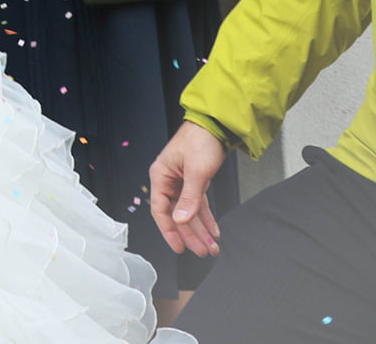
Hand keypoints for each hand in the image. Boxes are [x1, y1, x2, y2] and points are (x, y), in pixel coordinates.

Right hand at [150, 120, 228, 257]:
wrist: (214, 125)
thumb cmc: (200, 141)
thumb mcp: (196, 171)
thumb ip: (189, 197)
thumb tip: (180, 220)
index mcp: (161, 176)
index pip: (160, 210)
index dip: (169, 231)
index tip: (179, 248)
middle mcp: (169, 181)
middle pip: (177, 215)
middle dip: (191, 235)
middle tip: (204, 251)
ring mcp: (181, 182)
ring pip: (189, 213)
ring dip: (200, 230)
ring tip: (212, 247)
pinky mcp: (194, 182)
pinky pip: (198, 206)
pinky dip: (206, 219)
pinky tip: (214, 231)